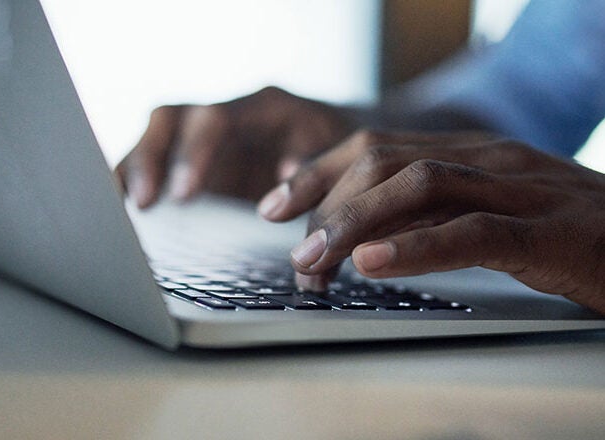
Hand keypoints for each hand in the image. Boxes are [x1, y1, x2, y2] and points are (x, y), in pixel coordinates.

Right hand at [116, 87, 353, 207]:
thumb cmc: (338, 148)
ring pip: (154, 138)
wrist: (335, 142)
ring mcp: (206, 138)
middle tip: (146, 202)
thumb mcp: (336, 155)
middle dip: (152, 158)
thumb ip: (312, 167)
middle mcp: (226, 117)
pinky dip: (133, 181)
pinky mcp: (194, 161)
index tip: (184, 193)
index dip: (195, 152)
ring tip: (123, 209)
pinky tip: (122, 209)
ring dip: (134, 170)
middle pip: (171, 120)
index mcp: (262, 108)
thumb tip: (282, 181)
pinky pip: (154, 163)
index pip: (216, 118)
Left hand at [258, 129, 604, 313]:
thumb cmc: (555, 229)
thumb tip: (354, 222)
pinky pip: (471, 231)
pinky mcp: (546, 230)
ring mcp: (518, 187)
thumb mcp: (481, 208)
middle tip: (294, 254)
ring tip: (314, 260)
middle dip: (326, 205)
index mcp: (466, 150)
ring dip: (355, 223)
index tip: (273, 205)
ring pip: (419, 186)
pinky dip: (417, 247)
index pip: (373, 145)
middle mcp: (486, 157)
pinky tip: (373, 263)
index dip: (316, 172)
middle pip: (383, 161)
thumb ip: (423, 207)